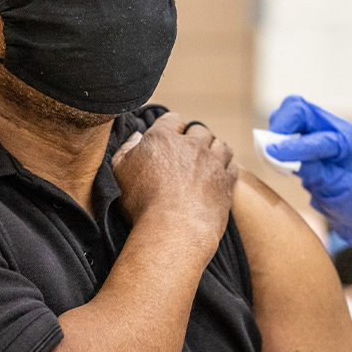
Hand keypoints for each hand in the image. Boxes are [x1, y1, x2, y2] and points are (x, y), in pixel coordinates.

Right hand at [112, 113, 236, 246]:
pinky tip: (219, 174)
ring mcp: (212, 162)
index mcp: (163, 138)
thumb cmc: (142, 205)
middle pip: (198, 130)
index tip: (169, 138)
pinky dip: (226, 166)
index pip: (172, 120)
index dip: (171, 128)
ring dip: (213, 149)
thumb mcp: (120, 172)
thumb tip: (137, 137)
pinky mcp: (226, 181)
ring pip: (219, 145)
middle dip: (194, 138)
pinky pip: (231, 164)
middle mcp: (191, 145)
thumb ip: (126, 149)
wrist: (173, 231)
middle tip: (188, 153)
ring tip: (207, 160)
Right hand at [266, 95, 351, 251]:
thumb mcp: (337, 189)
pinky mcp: (306, 133)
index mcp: (347, 140)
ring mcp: (319, 127)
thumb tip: (282, 157)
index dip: (294, 146)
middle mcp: (333, 127)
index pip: (318, 137)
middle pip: (299, 109)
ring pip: (289, 112)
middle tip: (269, 149)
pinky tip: (276, 154)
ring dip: (277, 130)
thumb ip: (312, 171)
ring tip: (272, 153)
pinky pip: (285, 124)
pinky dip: (276, 135)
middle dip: (281, 126)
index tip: (271, 154)